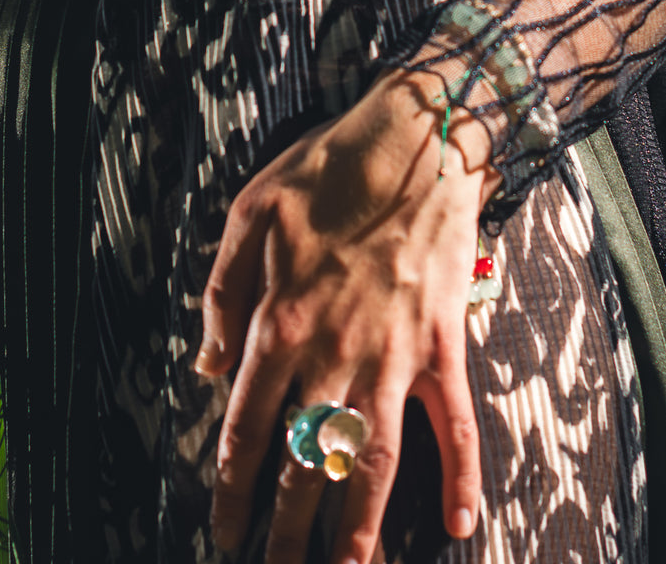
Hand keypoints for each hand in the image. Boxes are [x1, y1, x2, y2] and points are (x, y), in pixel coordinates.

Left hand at [197, 68, 497, 563]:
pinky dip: (461, 478)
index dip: (231, 488)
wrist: (413, 140)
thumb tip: (204, 367)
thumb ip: (219, 294)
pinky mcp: (442, 347)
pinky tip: (458, 526)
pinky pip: (456, 426)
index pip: (246, 429)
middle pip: (304, 462)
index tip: (222, 527)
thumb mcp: (247, 215)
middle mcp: (333, 355)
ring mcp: (393, 357)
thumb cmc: (326, 170)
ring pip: (374, 464)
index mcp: (278, 325)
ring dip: (359, 528)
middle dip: (285, 530)